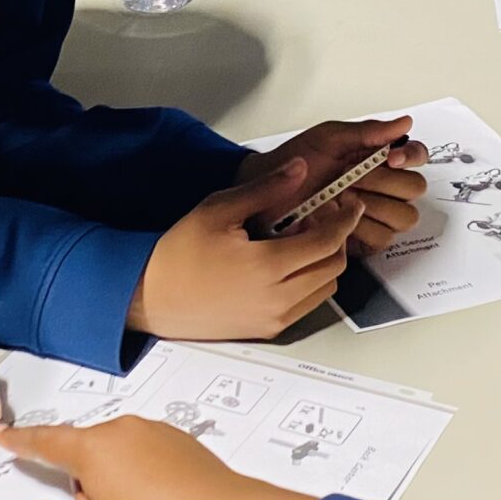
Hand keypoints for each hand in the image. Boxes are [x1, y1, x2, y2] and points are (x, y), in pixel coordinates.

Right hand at [0, 418, 313, 499]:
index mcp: (92, 447)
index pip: (45, 441)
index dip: (22, 441)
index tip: (8, 436)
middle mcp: (121, 429)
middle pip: (84, 452)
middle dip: (84, 482)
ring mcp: (153, 431)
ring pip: (116, 454)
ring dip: (115, 480)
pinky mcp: (179, 440)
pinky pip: (145, 455)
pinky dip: (143, 476)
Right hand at [130, 161, 359, 339]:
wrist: (151, 296)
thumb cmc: (178, 255)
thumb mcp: (219, 208)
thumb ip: (266, 188)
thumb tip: (299, 170)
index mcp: (267, 266)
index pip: (328, 241)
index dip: (345, 219)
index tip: (349, 205)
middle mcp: (276, 298)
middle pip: (333, 266)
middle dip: (335, 238)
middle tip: (317, 217)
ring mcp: (274, 317)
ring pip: (325, 288)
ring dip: (323, 261)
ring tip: (296, 241)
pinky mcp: (268, 329)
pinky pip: (306, 304)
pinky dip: (309, 282)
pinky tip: (285, 263)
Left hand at [241, 116, 427, 252]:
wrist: (266, 191)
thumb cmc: (294, 162)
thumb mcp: (328, 138)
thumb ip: (368, 131)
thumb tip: (404, 122)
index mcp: (377, 157)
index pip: (416, 156)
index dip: (411, 157)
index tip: (391, 158)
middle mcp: (382, 186)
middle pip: (414, 188)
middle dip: (386, 183)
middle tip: (354, 178)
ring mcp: (374, 214)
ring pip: (404, 217)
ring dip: (374, 207)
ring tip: (341, 198)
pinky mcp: (364, 240)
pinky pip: (382, 239)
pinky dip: (361, 229)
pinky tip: (338, 219)